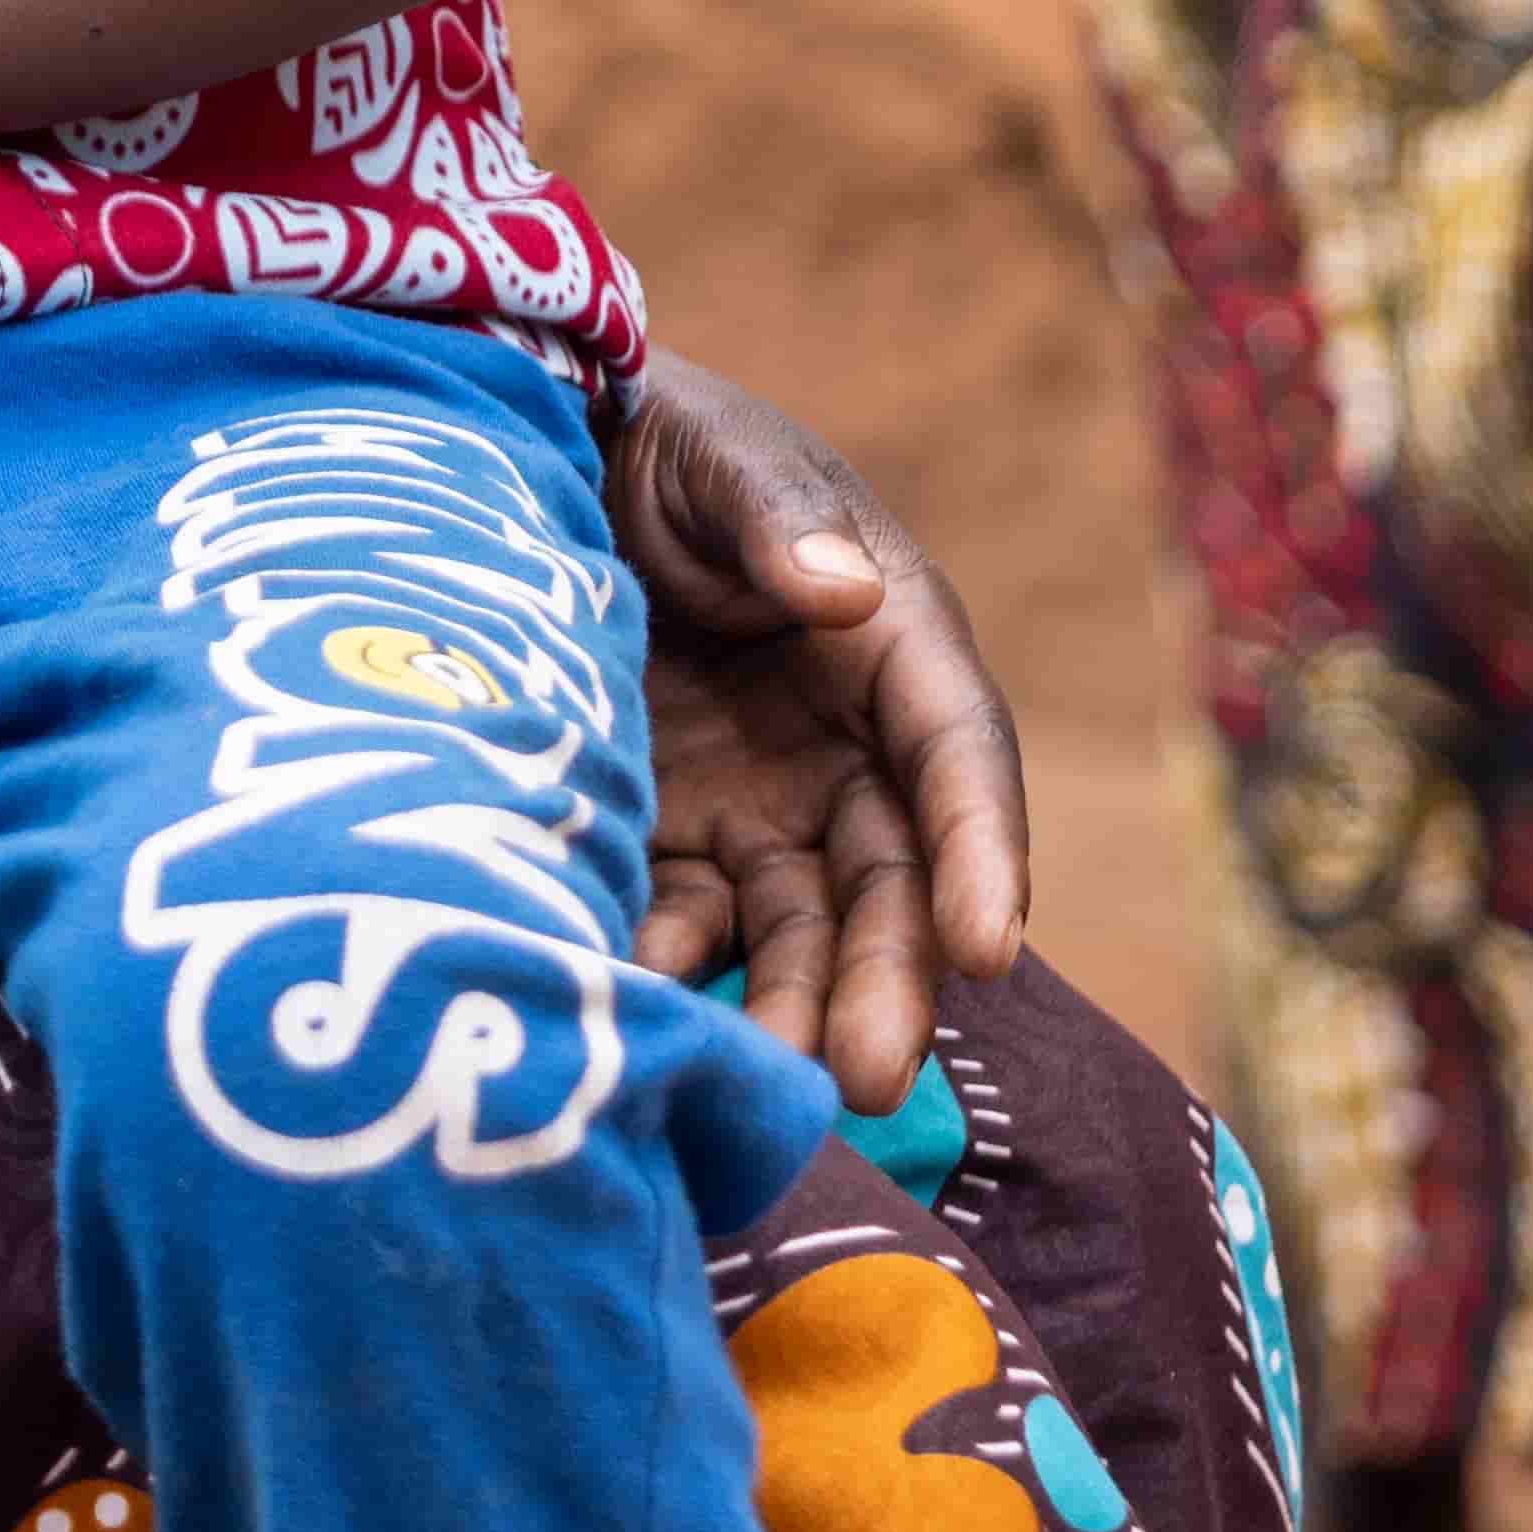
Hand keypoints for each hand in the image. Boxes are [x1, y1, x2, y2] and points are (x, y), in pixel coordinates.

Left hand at [600, 349, 1033, 1109]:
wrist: (542, 463)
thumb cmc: (663, 446)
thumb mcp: (723, 459)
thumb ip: (778, 520)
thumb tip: (842, 591)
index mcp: (895, 650)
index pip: (958, 761)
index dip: (982, 854)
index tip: (990, 945)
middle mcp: (847, 751)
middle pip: (890, 880)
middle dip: (888, 980)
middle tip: (868, 1076)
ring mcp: (764, 805)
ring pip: (803, 928)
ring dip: (797, 1008)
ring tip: (772, 1085)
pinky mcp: (678, 838)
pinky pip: (690, 920)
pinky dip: (675, 970)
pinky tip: (642, 1018)